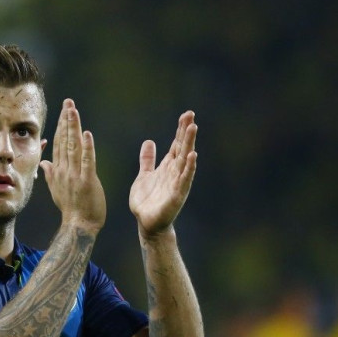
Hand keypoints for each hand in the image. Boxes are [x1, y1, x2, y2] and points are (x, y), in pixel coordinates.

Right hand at [40, 99, 105, 233]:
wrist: (78, 226)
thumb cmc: (71, 209)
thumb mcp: (57, 190)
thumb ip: (50, 174)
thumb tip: (44, 162)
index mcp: (58, 171)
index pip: (60, 143)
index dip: (62, 125)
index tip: (64, 110)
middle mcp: (64, 171)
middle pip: (65, 140)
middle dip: (67, 120)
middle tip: (68, 102)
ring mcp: (75, 176)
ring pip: (74, 147)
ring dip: (74, 128)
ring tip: (73, 111)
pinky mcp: (87, 181)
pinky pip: (87, 162)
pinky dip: (87, 147)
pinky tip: (87, 134)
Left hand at [129, 111, 197, 238]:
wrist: (147, 223)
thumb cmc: (147, 201)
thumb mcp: (144, 175)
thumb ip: (147, 160)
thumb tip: (149, 141)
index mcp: (168, 167)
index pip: (177, 144)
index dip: (181, 129)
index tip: (187, 114)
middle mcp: (175, 172)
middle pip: (182, 148)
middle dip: (186, 132)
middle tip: (191, 115)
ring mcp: (177, 183)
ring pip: (185, 160)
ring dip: (189, 144)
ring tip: (193, 128)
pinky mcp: (177, 195)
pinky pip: (184, 179)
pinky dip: (189, 168)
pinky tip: (193, 156)